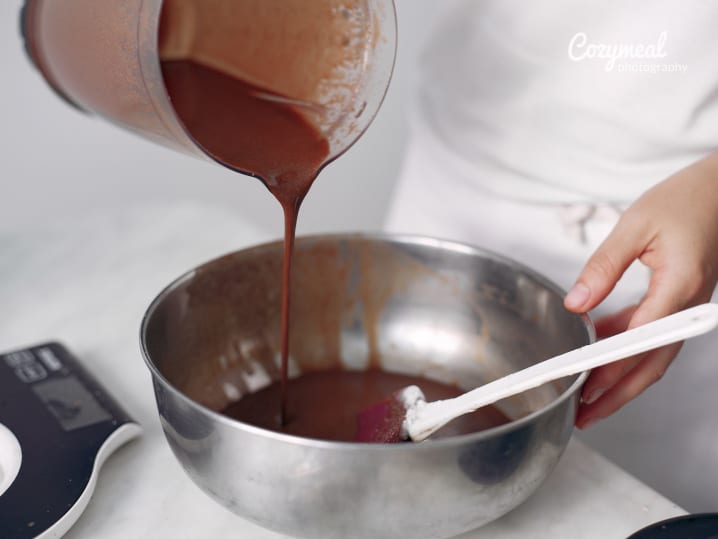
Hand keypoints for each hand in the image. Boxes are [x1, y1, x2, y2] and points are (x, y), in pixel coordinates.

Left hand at [563, 151, 717, 428]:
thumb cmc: (684, 200)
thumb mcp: (634, 226)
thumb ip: (603, 267)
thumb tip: (576, 304)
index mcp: (678, 287)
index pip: (640, 341)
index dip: (611, 370)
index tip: (584, 390)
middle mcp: (687, 305)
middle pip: (651, 364)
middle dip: (617, 394)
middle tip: (584, 416)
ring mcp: (687, 307)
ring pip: (653, 355)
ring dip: (621, 377)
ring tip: (587, 394)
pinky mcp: (681, 301)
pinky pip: (654, 334)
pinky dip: (628, 347)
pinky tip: (600, 346)